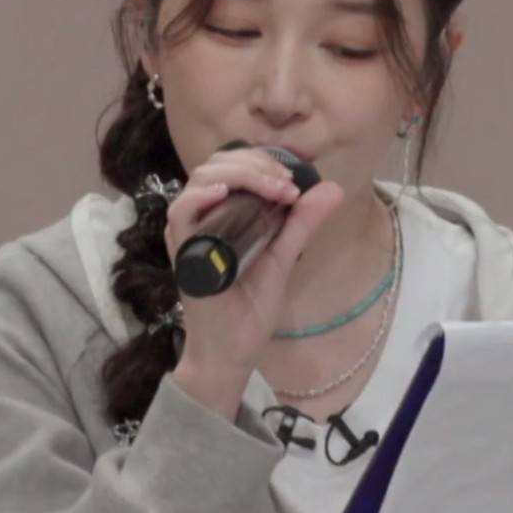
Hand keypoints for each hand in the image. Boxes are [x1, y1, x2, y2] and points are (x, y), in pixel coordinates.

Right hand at [164, 146, 343, 411]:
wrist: (233, 351)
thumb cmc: (250, 307)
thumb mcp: (282, 256)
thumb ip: (301, 222)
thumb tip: (332, 188)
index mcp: (222, 213)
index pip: (233, 165)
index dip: (262, 162)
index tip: (294, 181)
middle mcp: (202, 217)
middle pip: (217, 165)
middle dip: (255, 164)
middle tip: (286, 185)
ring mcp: (189, 232)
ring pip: (201, 179)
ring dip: (239, 175)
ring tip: (271, 188)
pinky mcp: (183, 252)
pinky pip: (181, 211)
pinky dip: (200, 196)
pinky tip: (224, 193)